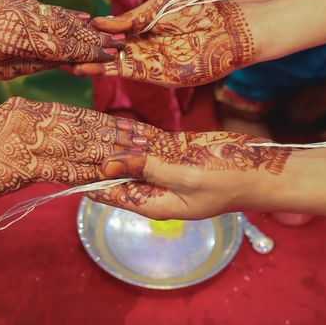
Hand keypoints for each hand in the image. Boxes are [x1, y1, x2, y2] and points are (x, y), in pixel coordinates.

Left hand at [0, 0, 123, 79]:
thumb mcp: (2, 70)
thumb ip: (37, 63)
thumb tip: (69, 62)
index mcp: (17, 39)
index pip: (62, 46)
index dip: (89, 51)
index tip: (111, 56)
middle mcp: (21, 17)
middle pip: (66, 28)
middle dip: (94, 37)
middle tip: (120, 44)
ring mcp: (18, 5)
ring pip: (57, 15)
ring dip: (84, 24)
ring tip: (107, 31)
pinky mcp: (13, 0)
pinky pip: (44, 7)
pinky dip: (63, 13)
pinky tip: (81, 16)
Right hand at [0, 97, 150, 202]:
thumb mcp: (5, 133)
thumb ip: (35, 132)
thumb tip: (66, 142)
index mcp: (25, 108)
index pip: (73, 114)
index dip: (104, 123)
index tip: (129, 128)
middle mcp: (28, 119)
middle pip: (82, 127)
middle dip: (115, 136)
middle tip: (144, 141)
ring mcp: (25, 141)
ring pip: (78, 147)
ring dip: (110, 154)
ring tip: (136, 158)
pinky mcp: (23, 165)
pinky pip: (64, 169)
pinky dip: (89, 174)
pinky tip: (110, 177)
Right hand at [75, 0, 255, 86]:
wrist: (231, 27)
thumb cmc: (198, 10)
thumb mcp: (157, 8)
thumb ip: (129, 18)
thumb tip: (98, 21)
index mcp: (141, 30)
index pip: (108, 34)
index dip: (89, 36)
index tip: (66, 35)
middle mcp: (143, 49)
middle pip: (107, 53)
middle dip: (84, 54)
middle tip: (57, 54)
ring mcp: (150, 64)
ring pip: (113, 66)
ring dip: (91, 66)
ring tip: (66, 63)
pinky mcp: (160, 76)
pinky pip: (130, 74)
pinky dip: (108, 71)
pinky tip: (89, 68)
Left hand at [87, 130, 292, 218]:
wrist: (262, 170)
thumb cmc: (228, 181)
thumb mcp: (184, 176)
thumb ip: (147, 167)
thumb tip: (108, 164)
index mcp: (155, 203)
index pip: (111, 194)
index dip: (88, 183)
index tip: (64, 171)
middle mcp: (157, 187)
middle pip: (117, 174)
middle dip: (94, 161)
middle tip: (67, 143)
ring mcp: (167, 168)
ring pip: (131, 155)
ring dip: (110, 144)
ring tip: (81, 130)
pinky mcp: (178, 151)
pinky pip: (148, 142)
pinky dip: (131, 134)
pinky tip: (110, 121)